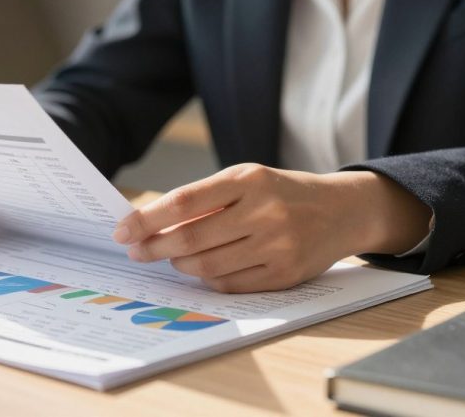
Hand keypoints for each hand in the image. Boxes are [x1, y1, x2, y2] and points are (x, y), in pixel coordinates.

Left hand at [112, 163, 430, 292]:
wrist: (341, 210)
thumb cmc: (279, 193)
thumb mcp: (246, 180)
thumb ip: (204, 199)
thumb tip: (150, 224)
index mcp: (249, 180)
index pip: (184, 201)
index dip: (148, 219)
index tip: (123, 230)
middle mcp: (264, 212)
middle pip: (191, 238)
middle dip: (155, 248)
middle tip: (136, 251)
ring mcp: (277, 245)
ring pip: (208, 266)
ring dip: (180, 264)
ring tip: (171, 257)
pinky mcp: (285, 274)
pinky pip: (230, 284)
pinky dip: (208, 278)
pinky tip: (201, 269)